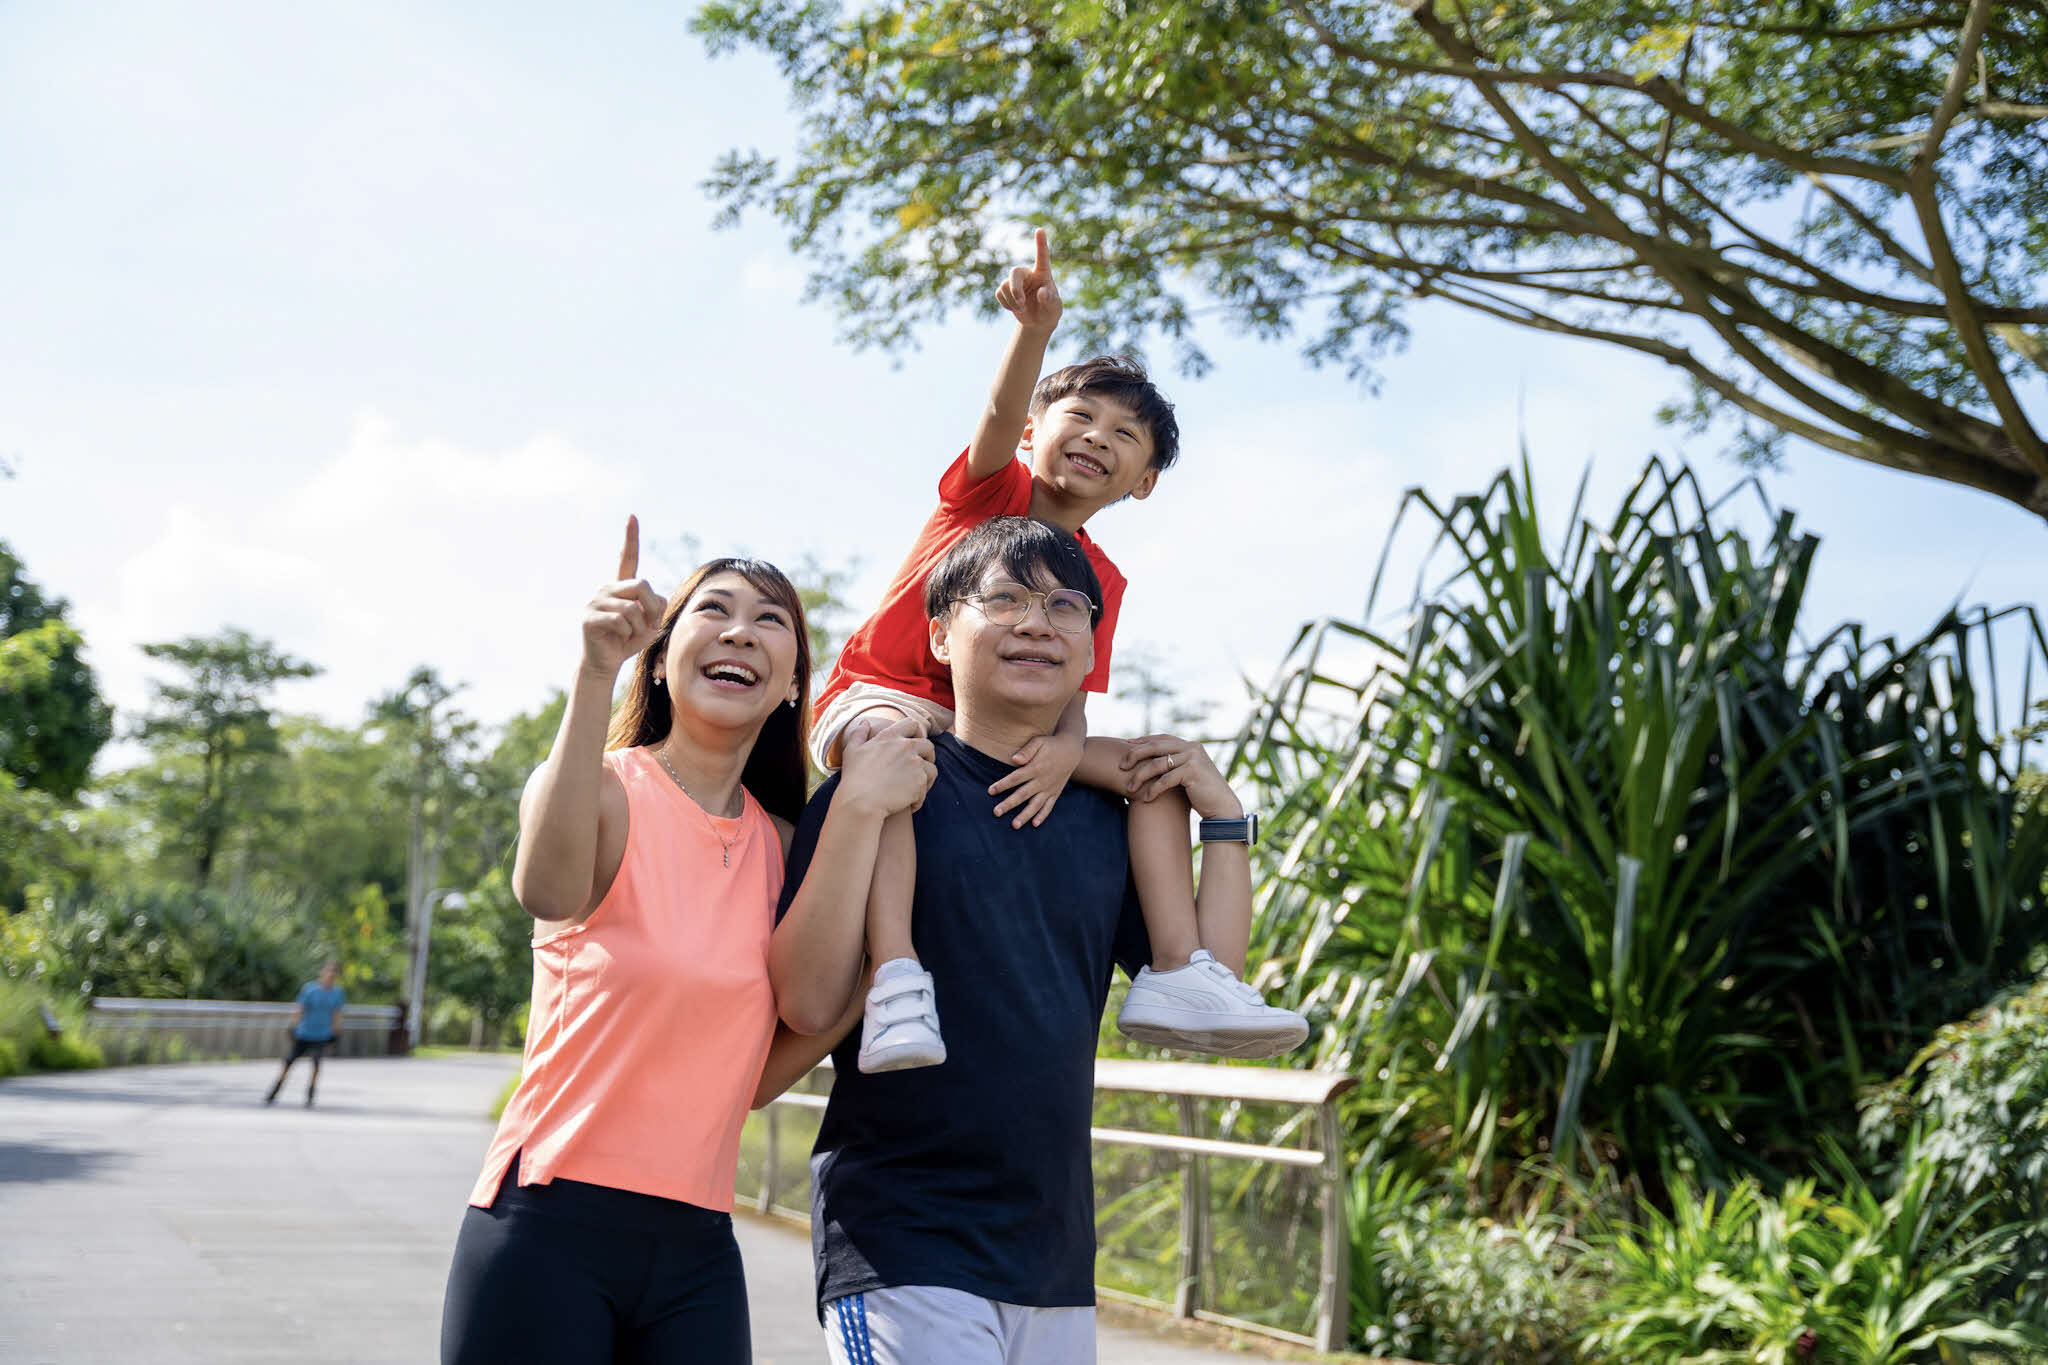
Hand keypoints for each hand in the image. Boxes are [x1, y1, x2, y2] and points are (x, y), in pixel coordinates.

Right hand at [581, 515, 668, 675]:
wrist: (606, 663)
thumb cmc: (629, 641)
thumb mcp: (650, 622)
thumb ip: (656, 606)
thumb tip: (657, 599)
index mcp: (621, 586)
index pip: (627, 559)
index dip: (631, 538)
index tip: (632, 516)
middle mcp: (606, 588)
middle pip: (642, 585)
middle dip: (653, 608)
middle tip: (649, 624)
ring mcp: (595, 601)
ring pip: (633, 609)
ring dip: (639, 627)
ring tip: (630, 635)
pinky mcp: (590, 617)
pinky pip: (621, 622)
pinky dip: (627, 634)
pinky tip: (618, 639)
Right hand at [840, 716, 936, 817]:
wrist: (861, 801)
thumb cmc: (854, 778)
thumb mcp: (852, 752)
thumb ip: (859, 734)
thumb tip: (864, 722)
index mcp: (889, 737)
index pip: (912, 724)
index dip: (917, 732)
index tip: (915, 742)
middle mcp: (905, 746)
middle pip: (928, 745)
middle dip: (927, 755)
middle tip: (920, 767)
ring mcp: (915, 763)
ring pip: (931, 767)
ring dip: (926, 777)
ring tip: (916, 788)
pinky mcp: (920, 780)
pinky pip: (927, 786)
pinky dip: (920, 796)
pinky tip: (911, 803)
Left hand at [989, 727, 1084, 827]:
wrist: (1071, 750)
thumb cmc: (1050, 745)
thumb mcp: (1039, 742)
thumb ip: (1027, 750)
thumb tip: (1014, 759)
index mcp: (1036, 767)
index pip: (1016, 778)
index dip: (1002, 785)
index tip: (990, 791)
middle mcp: (1042, 780)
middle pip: (1023, 794)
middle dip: (1009, 804)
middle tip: (996, 812)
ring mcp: (1049, 788)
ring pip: (1035, 804)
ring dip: (1025, 815)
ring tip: (1014, 825)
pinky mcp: (1055, 793)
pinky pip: (1049, 806)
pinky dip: (1042, 815)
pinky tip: (1034, 824)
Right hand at [994, 228, 1061, 332]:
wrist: (1038, 321)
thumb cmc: (1050, 311)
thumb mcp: (1054, 308)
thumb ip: (1050, 300)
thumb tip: (1041, 292)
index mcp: (1043, 273)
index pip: (1042, 256)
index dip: (1040, 243)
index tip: (1040, 230)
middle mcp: (1028, 274)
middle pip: (1014, 272)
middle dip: (1015, 288)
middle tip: (1021, 302)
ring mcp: (1015, 281)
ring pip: (1005, 285)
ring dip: (1012, 301)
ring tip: (1022, 309)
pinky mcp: (1006, 290)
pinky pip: (999, 293)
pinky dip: (1006, 303)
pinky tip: (1014, 309)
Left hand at [1120, 735, 1241, 818]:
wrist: (1222, 807)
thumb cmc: (1202, 793)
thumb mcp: (1188, 773)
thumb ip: (1175, 764)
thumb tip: (1151, 761)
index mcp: (1190, 745)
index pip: (1161, 738)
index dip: (1142, 741)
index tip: (1126, 746)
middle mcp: (1192, 747)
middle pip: (1156, 746)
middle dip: (1135, 755)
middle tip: (1121, 765)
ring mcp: (1193, 758)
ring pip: (1158, 764)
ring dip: (1140, 777)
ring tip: (1129, 789)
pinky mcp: (1193, 772)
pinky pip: (1166, 779)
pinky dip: (1154, 789)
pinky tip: (1145, 799)